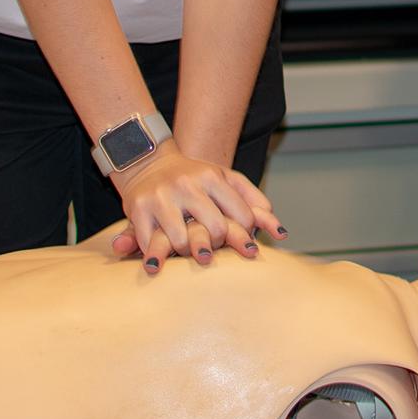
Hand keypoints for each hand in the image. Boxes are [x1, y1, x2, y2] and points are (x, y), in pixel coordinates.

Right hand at [107, 144, 283, 271]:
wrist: (148, 161)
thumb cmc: (193, 176)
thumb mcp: (224, 177)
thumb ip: (251, 198)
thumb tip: (280, 230)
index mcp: (211, 177)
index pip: (241, 216)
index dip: (244, 234)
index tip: (238, 239)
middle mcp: (187, 185)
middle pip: (215, 230)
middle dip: (218, 245)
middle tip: (212, 248)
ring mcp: (161, 197)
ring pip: (182, 242)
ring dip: (187, 252)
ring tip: (187, 250)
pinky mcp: (137, 210)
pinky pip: (151, 244)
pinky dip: (157, 256)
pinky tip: (162, 257)